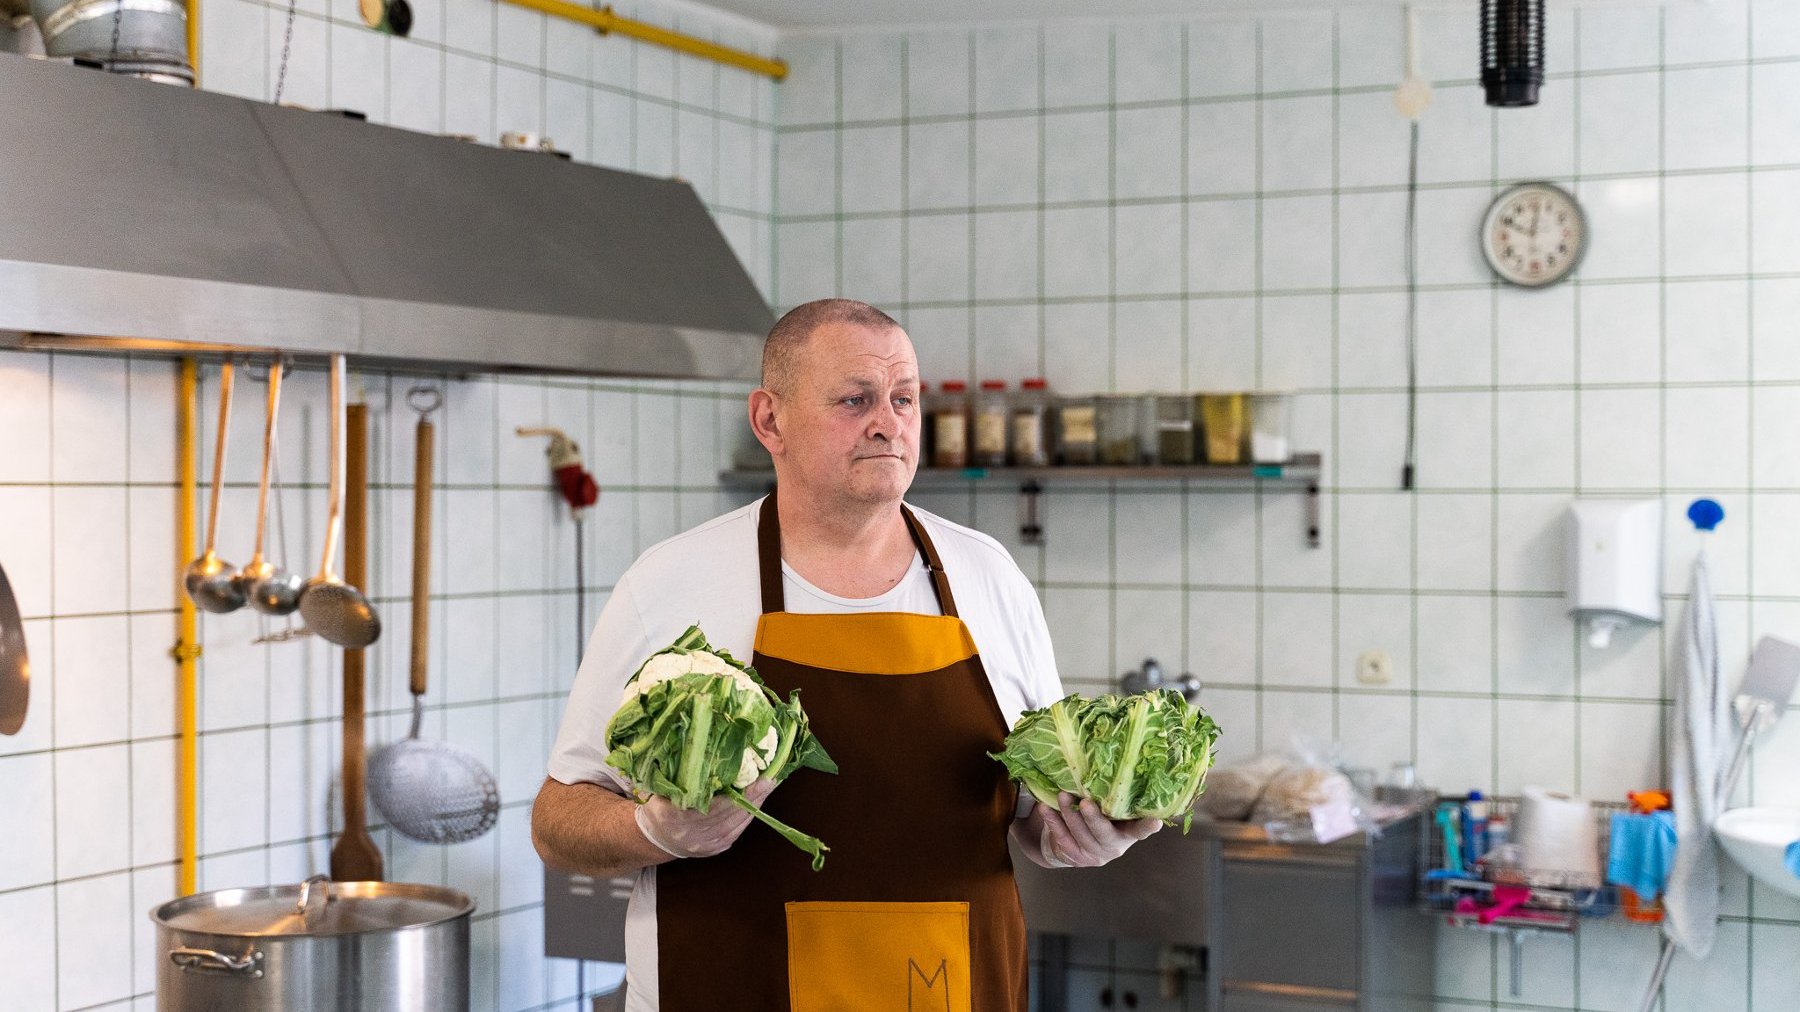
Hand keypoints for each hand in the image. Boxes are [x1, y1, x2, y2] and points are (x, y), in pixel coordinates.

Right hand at [634, 779, 776, 858]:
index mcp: (674, 817)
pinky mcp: (718, 847)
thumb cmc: (659, 807)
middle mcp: (692, 834)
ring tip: (769, 783)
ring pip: (738, 821)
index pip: (710, 806)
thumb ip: (674, 775)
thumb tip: (696, 745)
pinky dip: (751, 812)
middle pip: (730, 813)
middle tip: (770, 776)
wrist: (658, 839)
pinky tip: (760, 797)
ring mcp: (707, 843)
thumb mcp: (658, 790)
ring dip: (756, 802)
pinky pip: (739, 828)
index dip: (735, 793)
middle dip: (753, 795)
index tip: (754, 776)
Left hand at [1038, 791, 1161, 868]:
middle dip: (1093, 819)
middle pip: (1103, 833)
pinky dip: (1053, 823)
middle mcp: (1114, 846)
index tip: (1155, 821)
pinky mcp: (1075, 858)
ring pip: (1080, 835)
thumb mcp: (1112, 810)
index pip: (1140, 830)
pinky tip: (1045, 809)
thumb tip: (1115, 763)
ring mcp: (1094, 854)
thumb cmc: (1103, 818)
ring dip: (1069, 815)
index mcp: (1129, 833)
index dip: (1147, 826)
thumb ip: (1115, 798)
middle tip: (1085, 802)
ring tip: (1062, 796)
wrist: (1080, 844)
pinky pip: (1062, 839)